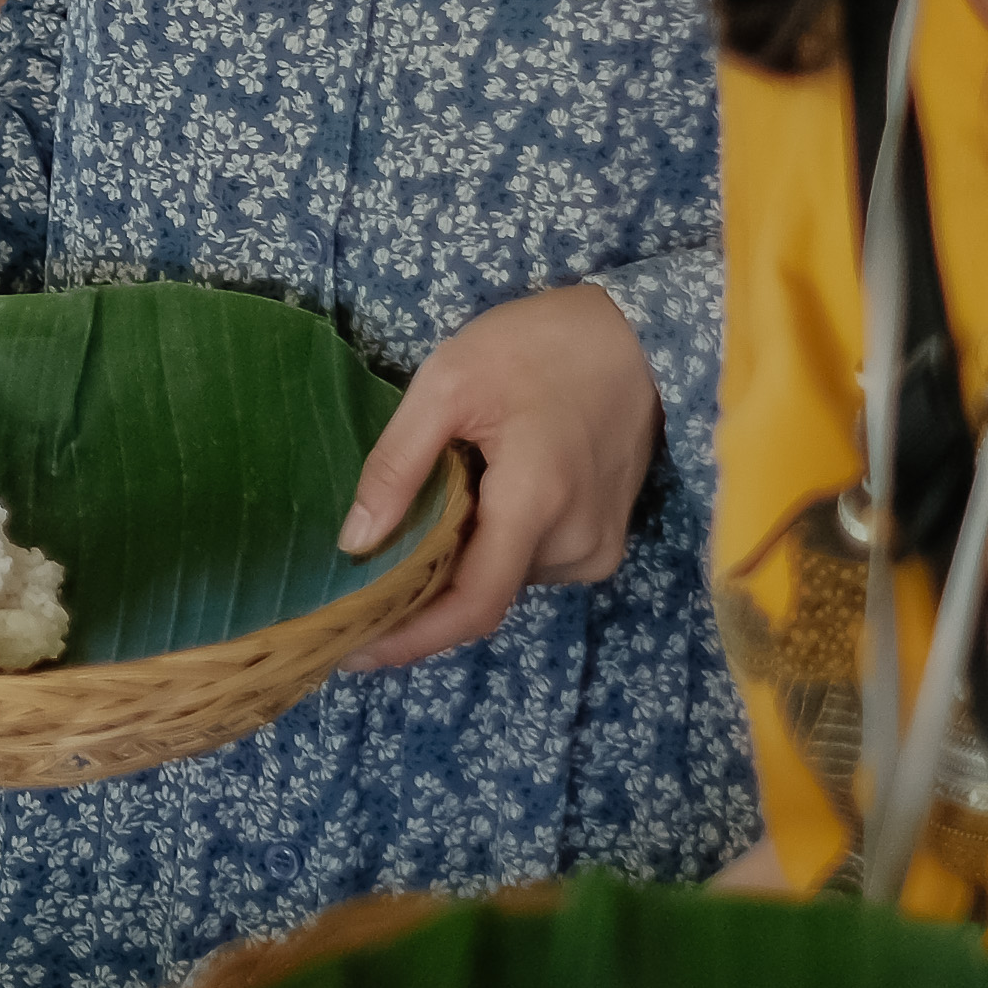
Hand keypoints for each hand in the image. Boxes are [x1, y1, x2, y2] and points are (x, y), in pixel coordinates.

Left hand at [335, 283, 661, 673]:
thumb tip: (355, 544)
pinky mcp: (604, 542)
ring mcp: (597, 548)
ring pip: (502, 578)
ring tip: (435, 498)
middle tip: (363, 564)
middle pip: (480, 592)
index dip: (409, 638)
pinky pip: (529, 562)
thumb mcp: (447, 384)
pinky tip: (478, 497)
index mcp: (537, 504)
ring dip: (458, 558)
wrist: (636, 336)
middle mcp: (576, 544)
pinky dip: (491, 545)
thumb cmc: (538, 347)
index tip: (350, 651)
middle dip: (421, 586)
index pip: (471, 606)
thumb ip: (398, 466)